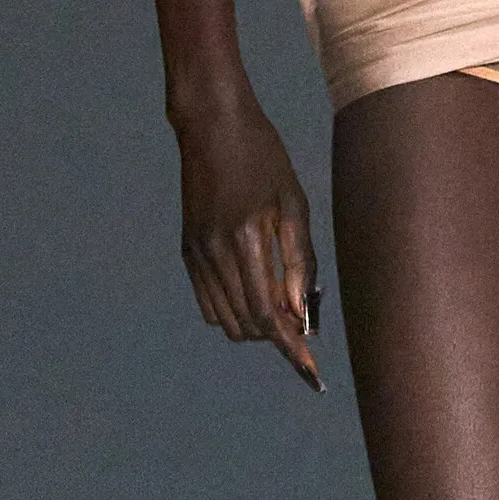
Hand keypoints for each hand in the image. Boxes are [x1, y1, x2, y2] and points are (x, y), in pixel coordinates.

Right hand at [175, 93, 322, 390]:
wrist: (210, 125)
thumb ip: (299, 260)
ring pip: (225, 320)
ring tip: (281, 308)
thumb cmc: (262, 156)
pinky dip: (233, 311)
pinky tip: (254, 294)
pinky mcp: (186, 251)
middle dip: (278, 336)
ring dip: (256, 326)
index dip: (292, 348)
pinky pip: (208, 303)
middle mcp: (215, 253)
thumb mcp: (293, 202)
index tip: (312, 374)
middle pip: (247, 324)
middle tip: (303, 329)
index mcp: (246, 239)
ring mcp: (196, 254)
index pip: (269, 314)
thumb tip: (301, 312)